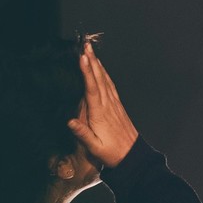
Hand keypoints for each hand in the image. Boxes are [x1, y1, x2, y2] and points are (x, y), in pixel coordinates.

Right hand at [68, 44, 139, 167]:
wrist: (132, 156)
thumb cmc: (112, 152)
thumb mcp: (95, 148)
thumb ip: (82, 134)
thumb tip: (70, 121)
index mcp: (100, 113)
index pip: (92, 88)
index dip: (87, 72)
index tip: (82, 57)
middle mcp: (107, 105)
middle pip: (99, 79)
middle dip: (92, 61)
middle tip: (85, 45)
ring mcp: (114, 104)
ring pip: (105, 79)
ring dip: (98, 64)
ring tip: (91, 51)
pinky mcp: (117, 106)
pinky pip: (110, 85)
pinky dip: (104, 74)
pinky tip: (101, 68)